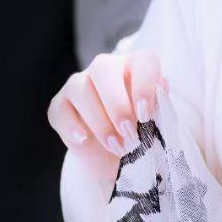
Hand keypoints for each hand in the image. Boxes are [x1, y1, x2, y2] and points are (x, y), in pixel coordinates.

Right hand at [47, 48, 166, 181]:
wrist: (118, 160)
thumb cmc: (143, 135)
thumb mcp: (157, 124)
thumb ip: (160, 105)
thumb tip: (162, 84)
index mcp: (136, 67)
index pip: (142, 60)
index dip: (144, 84)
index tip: (146, 113)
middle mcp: (106, 69)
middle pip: (103, 68)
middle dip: (116, 103)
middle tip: (128, 132)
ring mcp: (79, 84)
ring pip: (80, 88)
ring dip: (99, 121)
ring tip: (115, 146)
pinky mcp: (60, 105)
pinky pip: (60, 109)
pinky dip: (71, 125)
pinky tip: (84, 139)